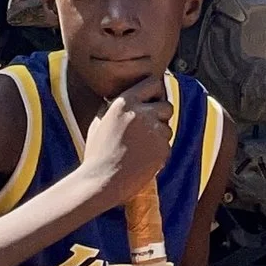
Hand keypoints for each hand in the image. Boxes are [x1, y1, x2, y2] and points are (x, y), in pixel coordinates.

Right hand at [79, 83, 172, 207]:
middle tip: (148, 129)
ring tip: (139, 149)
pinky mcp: (162, 149)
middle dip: (161, 116)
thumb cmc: (97, 153)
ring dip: (158, 137)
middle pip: (167, 106)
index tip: (152, 101)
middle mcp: (141, 113)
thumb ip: (112, 106)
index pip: (153, 83)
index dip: (154, 92)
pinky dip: (158, 153)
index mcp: (124, 102)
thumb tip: (118, 96)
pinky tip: (142, 160)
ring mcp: (154, 131)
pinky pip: (167, 146)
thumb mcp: (99, 122)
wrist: (102, 182)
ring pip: (167, 128)